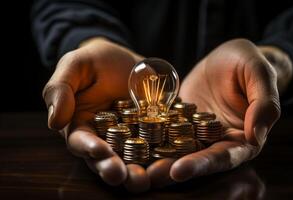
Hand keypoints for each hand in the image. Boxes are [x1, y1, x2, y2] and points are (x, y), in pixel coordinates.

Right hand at [43, 38, 149, 192]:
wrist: (125, 59)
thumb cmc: (95, 61)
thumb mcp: (75, 65)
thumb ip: (60, 89)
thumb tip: (55, 122)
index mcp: (82, 125)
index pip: (81, 142)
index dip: (89, 148)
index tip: (99, 151)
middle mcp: (105, 138)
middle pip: (107, 159)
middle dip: (114, 169)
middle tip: (124, 176)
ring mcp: (130, 139)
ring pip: (132, 160)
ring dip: (138, 172)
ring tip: (145, 179)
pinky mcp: (152, 134)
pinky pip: (157, 146)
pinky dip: (162, 156)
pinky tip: (169, 161)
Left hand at [147, 39, 285, 186]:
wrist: (225, 57)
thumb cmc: (246, 63)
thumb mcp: (258, 73)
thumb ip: (264, 103)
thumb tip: (256, 135)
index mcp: (242, 137)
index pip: (224, 156)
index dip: (203, 164)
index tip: (179, 170)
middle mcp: (217, 141)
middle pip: (196, 159)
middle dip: (172, 169)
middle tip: (149, 176)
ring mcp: (196, 133)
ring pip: (177, 150)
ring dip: (157, 160)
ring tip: (135, 168)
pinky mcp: (179, 123)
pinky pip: (164, 131)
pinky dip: (149, 139)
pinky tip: (130, 142)